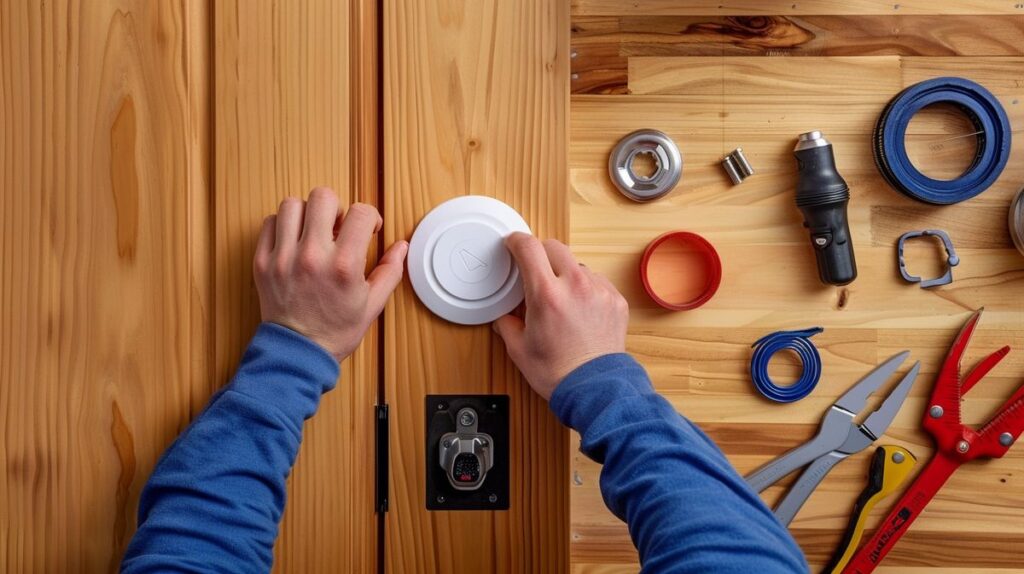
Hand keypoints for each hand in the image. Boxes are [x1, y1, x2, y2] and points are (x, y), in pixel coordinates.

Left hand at [253, 187, 407, 361]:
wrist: (297, 354)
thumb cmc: (335, 331)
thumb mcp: (372, 304)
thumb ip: (390, 271)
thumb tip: (402, 246)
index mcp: (344, 266)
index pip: (361, 212)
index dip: (369, 217)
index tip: (367, 229)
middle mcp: (312, 256)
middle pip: (323, 197)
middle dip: (336, 207)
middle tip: (337, 226)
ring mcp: (283, 258)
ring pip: (292, 205)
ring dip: (307, 213)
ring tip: (312, 232)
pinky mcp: (262, 262)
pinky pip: (268, 223)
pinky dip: (281, 226)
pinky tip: (292, 241)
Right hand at [492, 233, 628, 399]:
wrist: (595, 389)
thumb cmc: (558, 373)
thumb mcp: (518, 349)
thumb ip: (506, 324)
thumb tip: (504, 315)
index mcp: (546, 295)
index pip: (528, 248)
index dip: (516, 241)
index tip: (513, 244)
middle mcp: (575, 287)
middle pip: (554, 247)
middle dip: (541, 254)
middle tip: (535, 272)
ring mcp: (599, 291)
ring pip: (577, 264)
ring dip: (565, 273)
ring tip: (560, 299)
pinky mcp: (616, 300)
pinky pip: (596, 281)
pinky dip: (585, 288)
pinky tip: (579, 309)